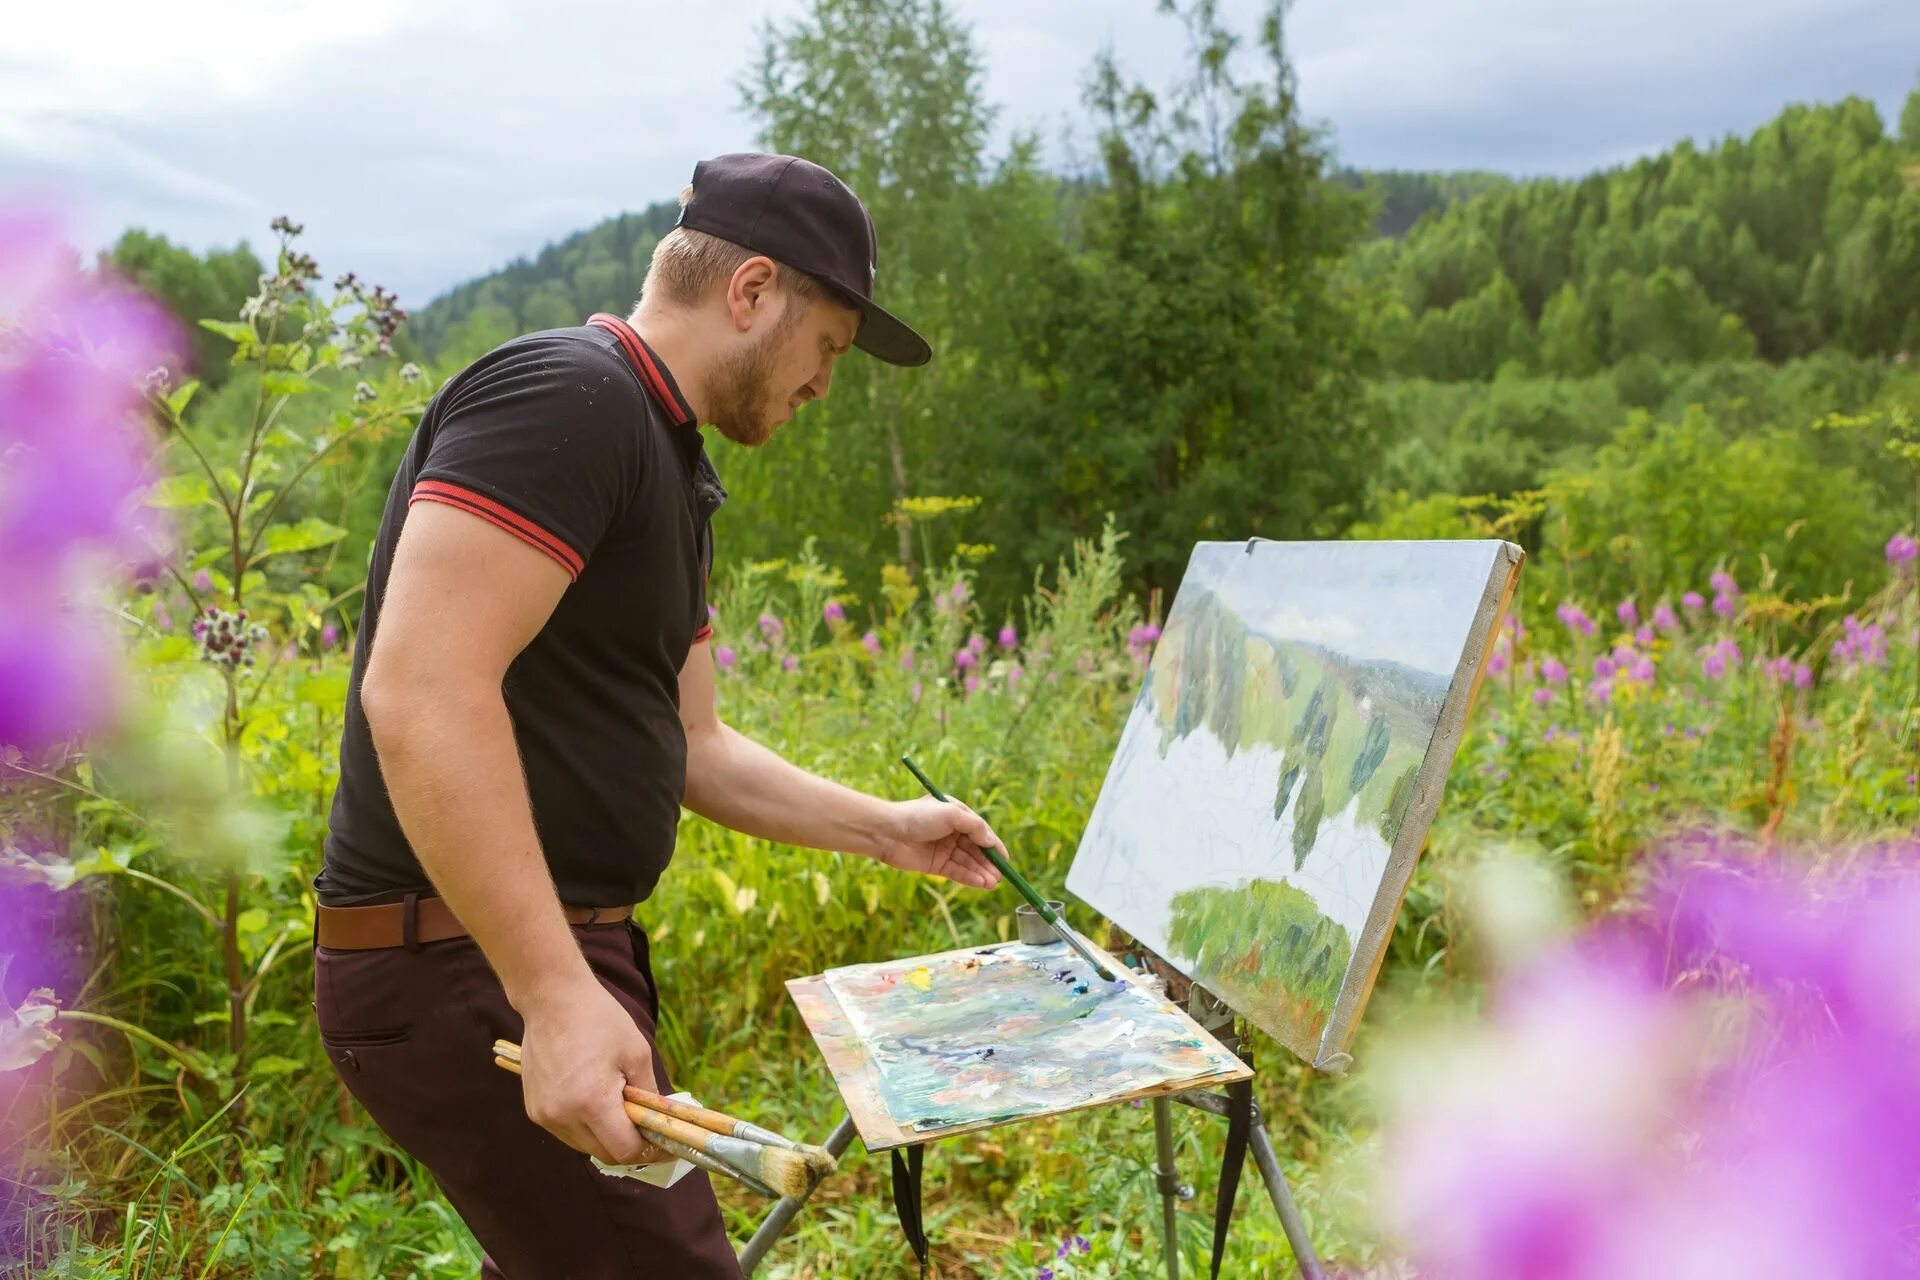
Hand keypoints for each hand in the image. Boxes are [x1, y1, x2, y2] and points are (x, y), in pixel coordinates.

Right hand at [518, 978, 667, 1165]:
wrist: (551, 999)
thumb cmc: (599, 1020)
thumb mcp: (636, 1053)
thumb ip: (649, 1095)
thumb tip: (660, 1122)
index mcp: (592, 1102)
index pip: (624, 1151)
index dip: (649, 1151)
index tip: (664, 1144)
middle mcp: (563, 1116)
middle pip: (604, 1154)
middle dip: (628, 1146)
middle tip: (647, 1129)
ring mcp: (545, 1115)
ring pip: (584, 1146)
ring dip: (605, 1137)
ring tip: (620, 1110)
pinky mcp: (534, 1109)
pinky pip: (566, 1132)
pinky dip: (584, 1127)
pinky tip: (594, 1101)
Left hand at [875, 796, 1006, 888]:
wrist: (887, 832)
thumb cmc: (918, 816)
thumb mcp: (951, 814)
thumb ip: (974, 827)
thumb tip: (991, 841)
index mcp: (957, 815)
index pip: (981, 832)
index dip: (994, 846)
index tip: (1006, 860)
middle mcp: (952, 832)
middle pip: (976, 850)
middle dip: (988, 863)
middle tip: (1000, 877)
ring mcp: (943, 849)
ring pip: (967, 863)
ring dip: (980, 873)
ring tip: (992, 884)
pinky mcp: (935, 865)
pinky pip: (956, 872)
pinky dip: (968, 878)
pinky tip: (980, 884)